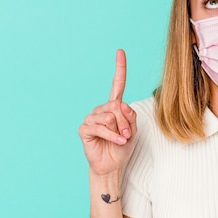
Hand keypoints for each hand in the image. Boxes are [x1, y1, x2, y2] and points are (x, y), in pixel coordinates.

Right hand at [78, 49, 136, 175]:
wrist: (112, 165)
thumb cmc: (122, 148)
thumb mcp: (133, 131)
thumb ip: (130, 117)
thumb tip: (122, 105)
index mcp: (114, 107)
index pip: (117, 84)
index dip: (120, 68)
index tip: (120, 52)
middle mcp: (102, 109)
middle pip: (117, 105)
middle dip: (125, 122)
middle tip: (127, 135)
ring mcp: (92, 118)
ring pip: (110, 116)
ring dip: (119, 130)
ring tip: (121, 140)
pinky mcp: (85, 129)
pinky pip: (100, 127)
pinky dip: (111, 136)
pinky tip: (116, 142)